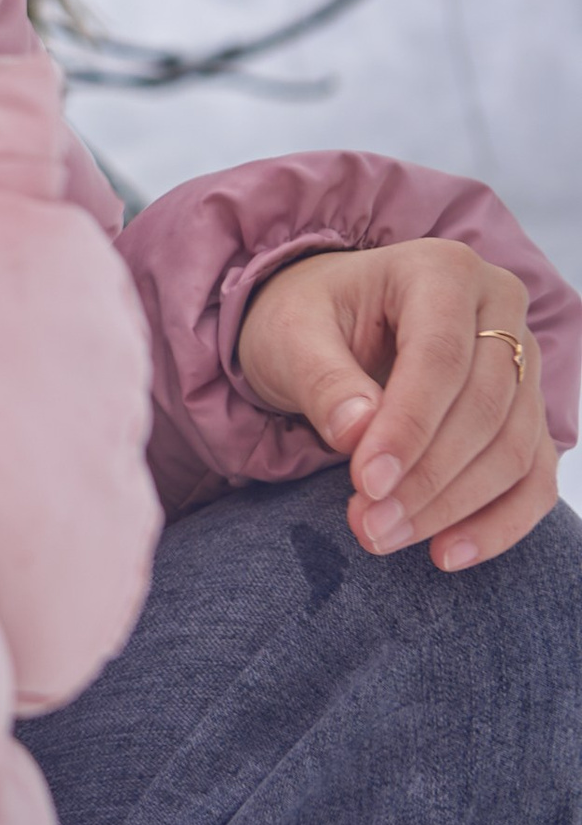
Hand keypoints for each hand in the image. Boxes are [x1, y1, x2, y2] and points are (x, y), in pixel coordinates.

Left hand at [236, 237, 557, 571]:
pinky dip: (498, 523)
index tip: (365, 483)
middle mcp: (498, 309)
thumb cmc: (306, 319)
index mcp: (441, 270)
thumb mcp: (291, 336)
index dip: (409, 426)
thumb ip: (323, 379)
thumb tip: (357, 434)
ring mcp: (521, 363)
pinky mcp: (526, 415)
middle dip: (427, 478)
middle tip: (367, 526)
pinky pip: (533, 478)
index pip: (442, 357)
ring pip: (514, 448)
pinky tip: (447, 554)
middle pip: (485, 407)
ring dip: (453, 507)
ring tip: (383, 537)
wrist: (324, 323)